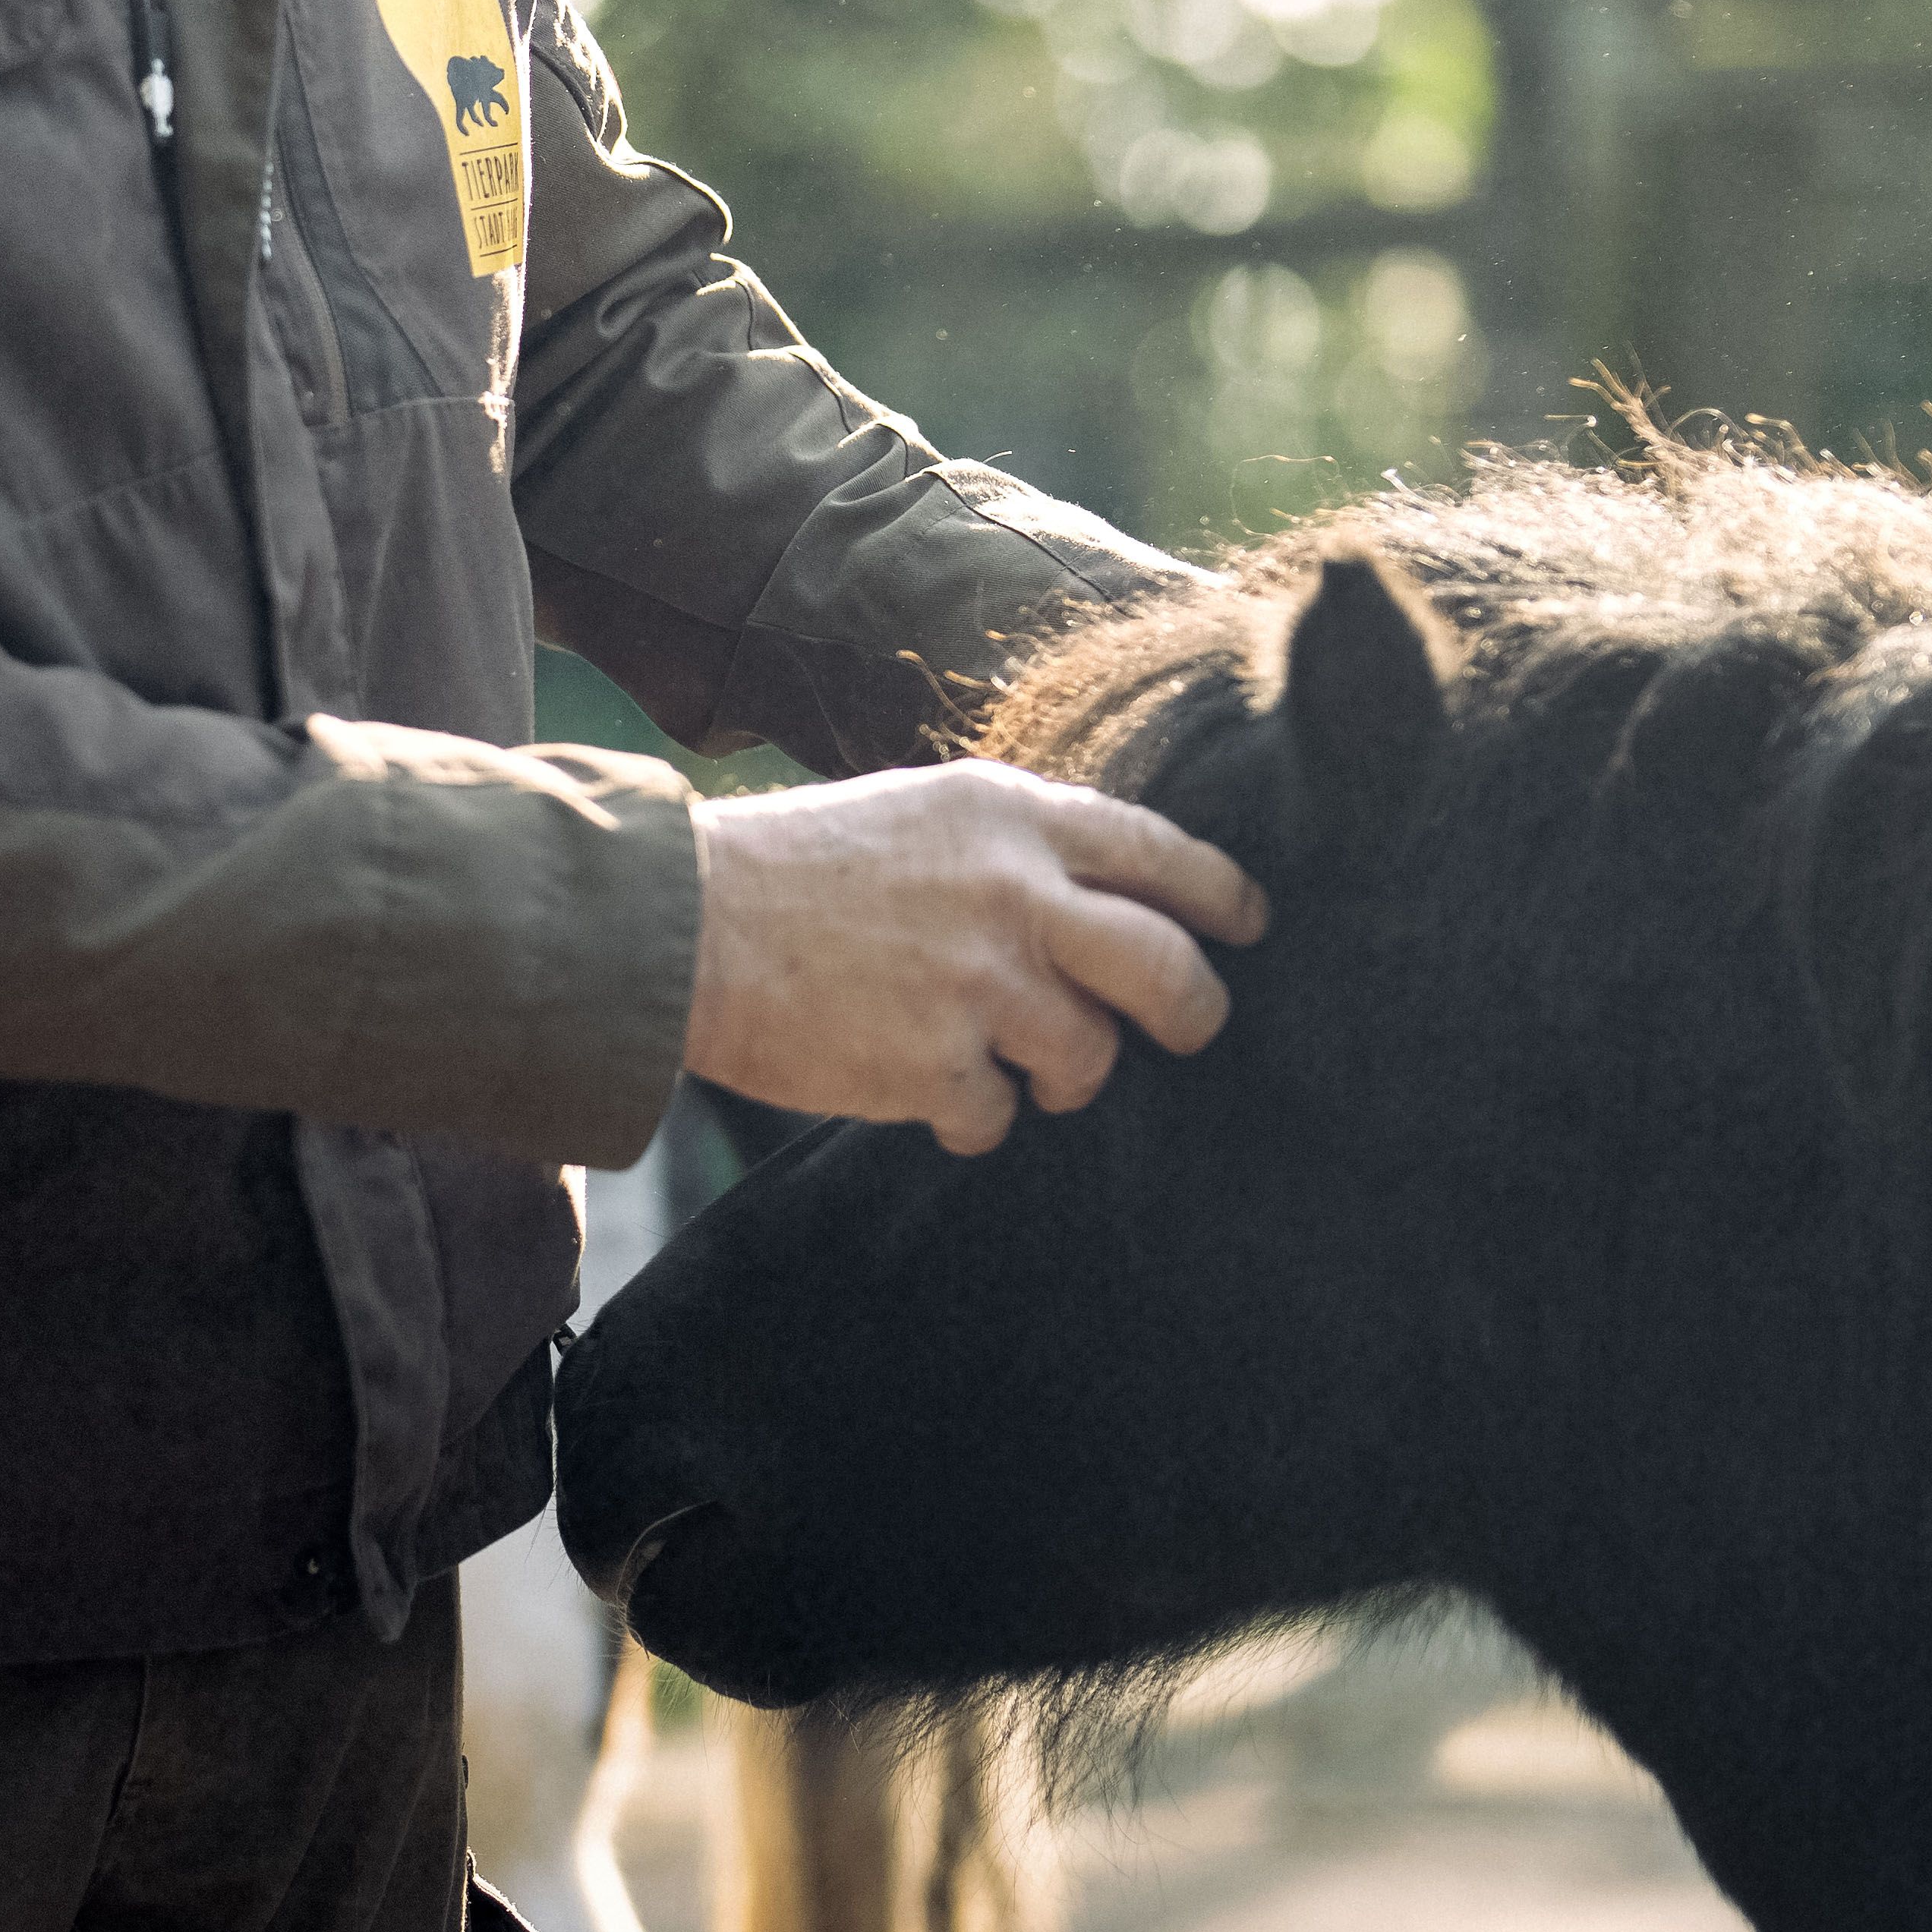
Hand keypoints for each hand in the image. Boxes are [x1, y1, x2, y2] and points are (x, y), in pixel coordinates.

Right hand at [681, 763, 1267, 1153]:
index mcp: (1011, 816)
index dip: (1222, 896)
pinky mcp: (934, 1065)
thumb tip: (1102, 895)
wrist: (683, 923)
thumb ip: (1015, 845)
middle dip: (1193, 1011)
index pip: (1161, 852)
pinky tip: (928, 1093)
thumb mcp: (921, 813)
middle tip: (1187, 1029)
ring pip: (1090, 1057)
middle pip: (1167, 968)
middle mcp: (1012, 892)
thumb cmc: (795, 869)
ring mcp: (978, 983)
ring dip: (1064, 1077)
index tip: (1248, 925)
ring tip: (1015, 1070)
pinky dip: (974, 1118)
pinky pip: (999, 1117)